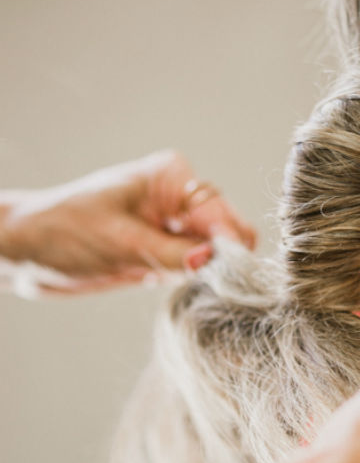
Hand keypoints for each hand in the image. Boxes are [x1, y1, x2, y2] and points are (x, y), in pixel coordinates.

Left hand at [0, 150, 255, 295]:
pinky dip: (191, 280)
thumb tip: (213, 260)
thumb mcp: (120, 243)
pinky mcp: (167, 249)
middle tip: (202, 285)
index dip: (228, 245)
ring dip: (205, 273)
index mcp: (172, 177)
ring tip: (173, 283)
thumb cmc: (63, 231)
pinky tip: (162, 283)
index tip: (229, 275)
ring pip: (215, 253)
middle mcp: (180, 197)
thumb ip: (172, 253)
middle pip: (226, 231)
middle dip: (220, 260)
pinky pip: (197, 267)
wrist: (27, 250)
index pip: (219, 213)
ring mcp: (175, 223)